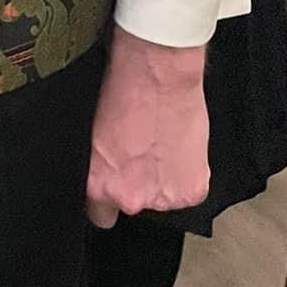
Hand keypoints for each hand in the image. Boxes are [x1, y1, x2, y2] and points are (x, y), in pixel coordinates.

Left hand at [86, 25, 209, 228]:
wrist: (158, 72)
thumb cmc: (122, 89)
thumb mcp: (93, 132)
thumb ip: (98, 165)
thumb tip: (102, 172)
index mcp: (99, 184)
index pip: (98, 214)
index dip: (106, 199)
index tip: (112, 186)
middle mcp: (129, 198)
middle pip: (131, 205)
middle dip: (135, 185)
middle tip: (141, 153)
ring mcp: (163, 197)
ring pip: (162, 198)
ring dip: (163, 179)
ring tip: (161, 143)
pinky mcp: (192, 191)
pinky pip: (187, 191)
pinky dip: (186, 174)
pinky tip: (178, 146)